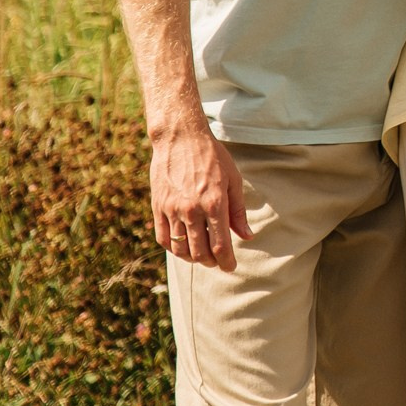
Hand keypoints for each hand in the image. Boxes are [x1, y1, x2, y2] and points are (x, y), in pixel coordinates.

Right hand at [149, 124, 249, 272]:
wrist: (181, 138)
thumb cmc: (212, 157)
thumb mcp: (233, 180)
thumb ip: (238, 211)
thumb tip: (247, 236)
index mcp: (214, 203)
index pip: (220, 245)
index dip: (226, 261)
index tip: (231, 267)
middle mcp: (192, 209)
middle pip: (200, 252)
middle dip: (211, 262)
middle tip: (218, 262)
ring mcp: (172, 209)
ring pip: (181, 248)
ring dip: (193, 258)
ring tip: (202, 256)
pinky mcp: (158, 207)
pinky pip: (163, 238)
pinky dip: (174, 248)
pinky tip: (183, 247)